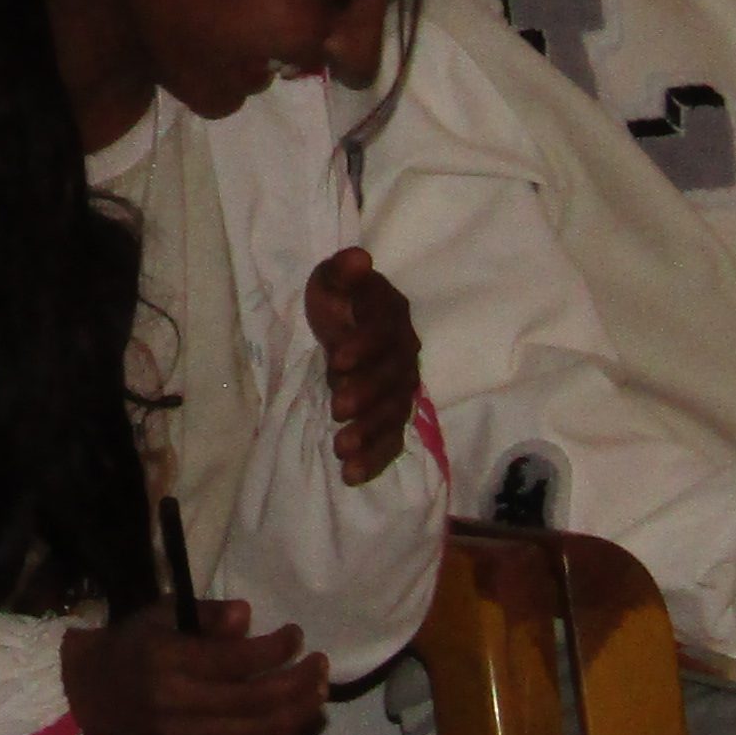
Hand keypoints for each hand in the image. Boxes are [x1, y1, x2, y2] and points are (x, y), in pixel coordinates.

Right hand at [59, 596, 323, 734]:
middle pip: (255, 701)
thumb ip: (206, 616)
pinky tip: (294, 724)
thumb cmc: (129, 646)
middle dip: (298, 683)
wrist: (84, 695)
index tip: (296, 635)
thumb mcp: (159, 614)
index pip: (237, 660)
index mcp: (167, 661)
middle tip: (320, 666)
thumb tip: (248, 616)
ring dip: (296, 716)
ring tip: (318, 695)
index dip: (277, 649)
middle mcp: (176, 704)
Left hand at [298, 247, 421, 486]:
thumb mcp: (331, 279)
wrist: (345, 324)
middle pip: (394, 379)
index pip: (385, 333)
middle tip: (337, 407)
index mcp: (392, 319)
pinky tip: (350, 475)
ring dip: (370, 432)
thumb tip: (358, 259)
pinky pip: (390, 442)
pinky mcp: (390, 418)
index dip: (365, 346)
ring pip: (393, 415)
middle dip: (367, 395)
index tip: (336, 358)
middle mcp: (404, 356)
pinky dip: (374, 460)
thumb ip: (343, 272)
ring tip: (341, 448)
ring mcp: (400, 391)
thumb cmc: (339, 301)